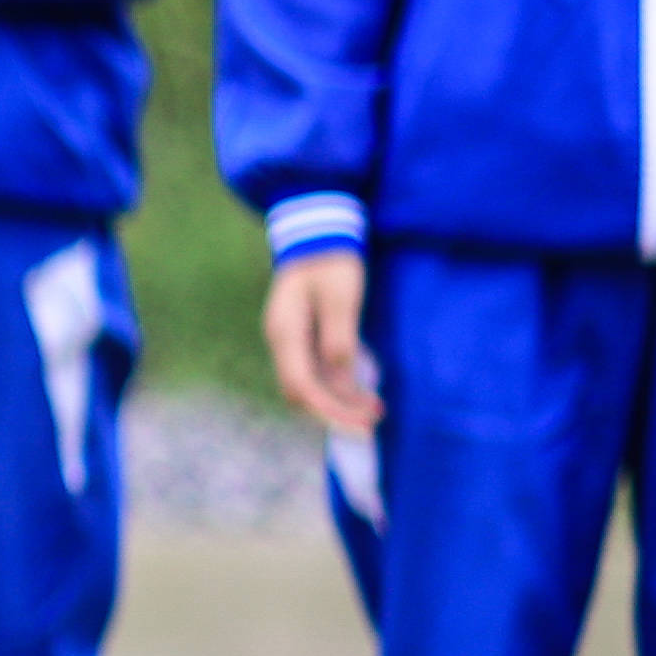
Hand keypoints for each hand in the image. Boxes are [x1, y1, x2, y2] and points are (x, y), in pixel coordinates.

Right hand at [265, 249, 380, 435]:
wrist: (318, 233)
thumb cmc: (331, 261)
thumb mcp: (341, 298)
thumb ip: (339, 339)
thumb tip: (341, 379)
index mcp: (286, 332)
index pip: (303, 386)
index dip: (332, 409)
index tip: (362, 420)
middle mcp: (281, 341)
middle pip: (300, 393)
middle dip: (334, 412)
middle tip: (373, 421)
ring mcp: (289, 340)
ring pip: (307, 385)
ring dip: (337, 401)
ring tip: (374, 409)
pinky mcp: (302, 337)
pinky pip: (315, 372)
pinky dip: (336, 387)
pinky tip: (360, 390)